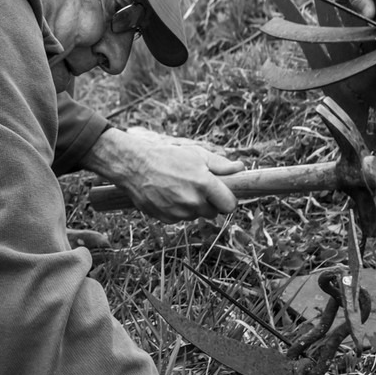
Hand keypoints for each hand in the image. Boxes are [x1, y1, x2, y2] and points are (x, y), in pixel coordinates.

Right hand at [84, 125, 244, 219]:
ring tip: (179, 188)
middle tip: (196, 188)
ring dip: (192, 207)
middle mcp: (193, 201)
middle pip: (213, 213)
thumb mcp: (196, 154)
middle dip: (209, 203)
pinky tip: (168, 195)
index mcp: (204, 184)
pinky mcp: (166, 219)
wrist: (134, 165)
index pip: (229, 205)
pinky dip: (177, 210)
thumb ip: (221, 165)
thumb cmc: (166, 156)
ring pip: (196, 216)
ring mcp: (179, 212)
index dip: (226, 199)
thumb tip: (241, 168)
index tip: (221, 194)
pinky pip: (180, 219)